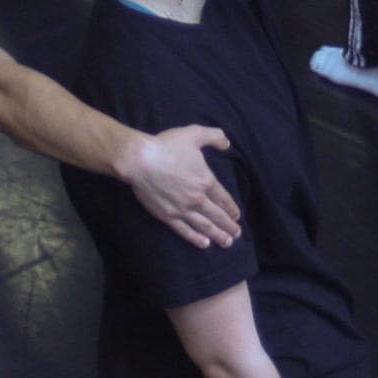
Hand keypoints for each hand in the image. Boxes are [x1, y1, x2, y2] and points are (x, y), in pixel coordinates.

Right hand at [119, 126, 241, 248]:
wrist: (140, 160)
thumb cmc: (166, 146)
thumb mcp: (194, 134)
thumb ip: (214, 136)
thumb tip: (227, 144)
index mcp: (206, 180)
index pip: (224, 198)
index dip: (232, 209)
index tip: (237, 216)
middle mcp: (197, 198)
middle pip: (217, 215)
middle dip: (229, 226)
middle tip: (236, 234)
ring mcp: (182, 209)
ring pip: (204, 226)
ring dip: (218, 235)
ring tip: (227, 243)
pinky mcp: (167, 216)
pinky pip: (185, 230)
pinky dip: (196, 238)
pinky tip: (204, 243)